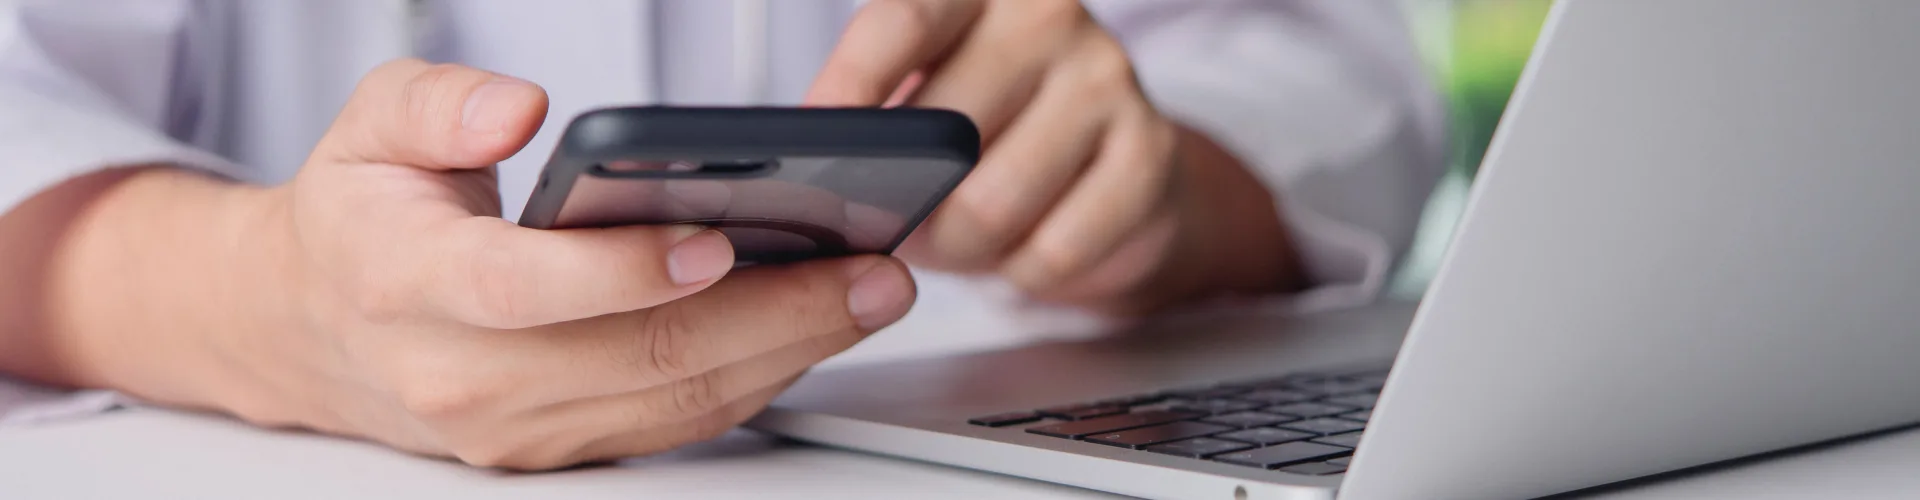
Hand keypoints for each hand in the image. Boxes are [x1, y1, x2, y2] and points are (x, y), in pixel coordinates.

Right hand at [87, 60, 917, 469]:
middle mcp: (463, 375)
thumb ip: (439, 102)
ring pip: (673, 401)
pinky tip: (816, 331)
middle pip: (637, 357)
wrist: (311, 330)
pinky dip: (756, 379)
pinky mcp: (559, 449)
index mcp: (408, 281)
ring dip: (788, 352)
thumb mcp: (370, 126)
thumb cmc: (360, 218)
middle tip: (868, 270)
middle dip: (772, 314)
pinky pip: (674, 423)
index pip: (523, 290)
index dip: (625, 271)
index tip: (717, 238)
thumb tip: (518, 110)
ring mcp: (515, 427)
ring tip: (871, 295)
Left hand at [808, 0, 1304, 312]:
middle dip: (907, 208)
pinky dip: (1024, 272)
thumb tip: (818, 185)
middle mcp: (1046, 15)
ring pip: (993, 205)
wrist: (1115, 178)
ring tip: (963, 241)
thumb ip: (878, 124)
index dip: (849, 88)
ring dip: (962, 249)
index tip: (814, 152)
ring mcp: (1107, 78)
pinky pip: (1053, 249)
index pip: (901, 21)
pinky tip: (1029, 248)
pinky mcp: (1150, 153)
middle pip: (945, 134)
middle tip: (899, 227)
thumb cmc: (996, 136)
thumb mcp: (927, 108)